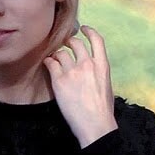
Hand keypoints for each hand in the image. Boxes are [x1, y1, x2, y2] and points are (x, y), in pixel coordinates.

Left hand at [42, 24, 118, 147]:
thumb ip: (98, 73)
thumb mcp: (107, 86)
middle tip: (64, 45)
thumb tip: (92, 69)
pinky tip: (47, 65)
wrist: (95, 125)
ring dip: (56, 54)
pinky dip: (48, 62)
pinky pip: (51, 64)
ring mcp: (73, 72)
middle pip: (75, 43)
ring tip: (54, 58)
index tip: (83, 29)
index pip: (97, 40)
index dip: (89, 31)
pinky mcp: (59, 81)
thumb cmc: (103, 112)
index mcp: (102, 65)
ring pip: (60, 53)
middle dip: (68, 42)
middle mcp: (87, 64)